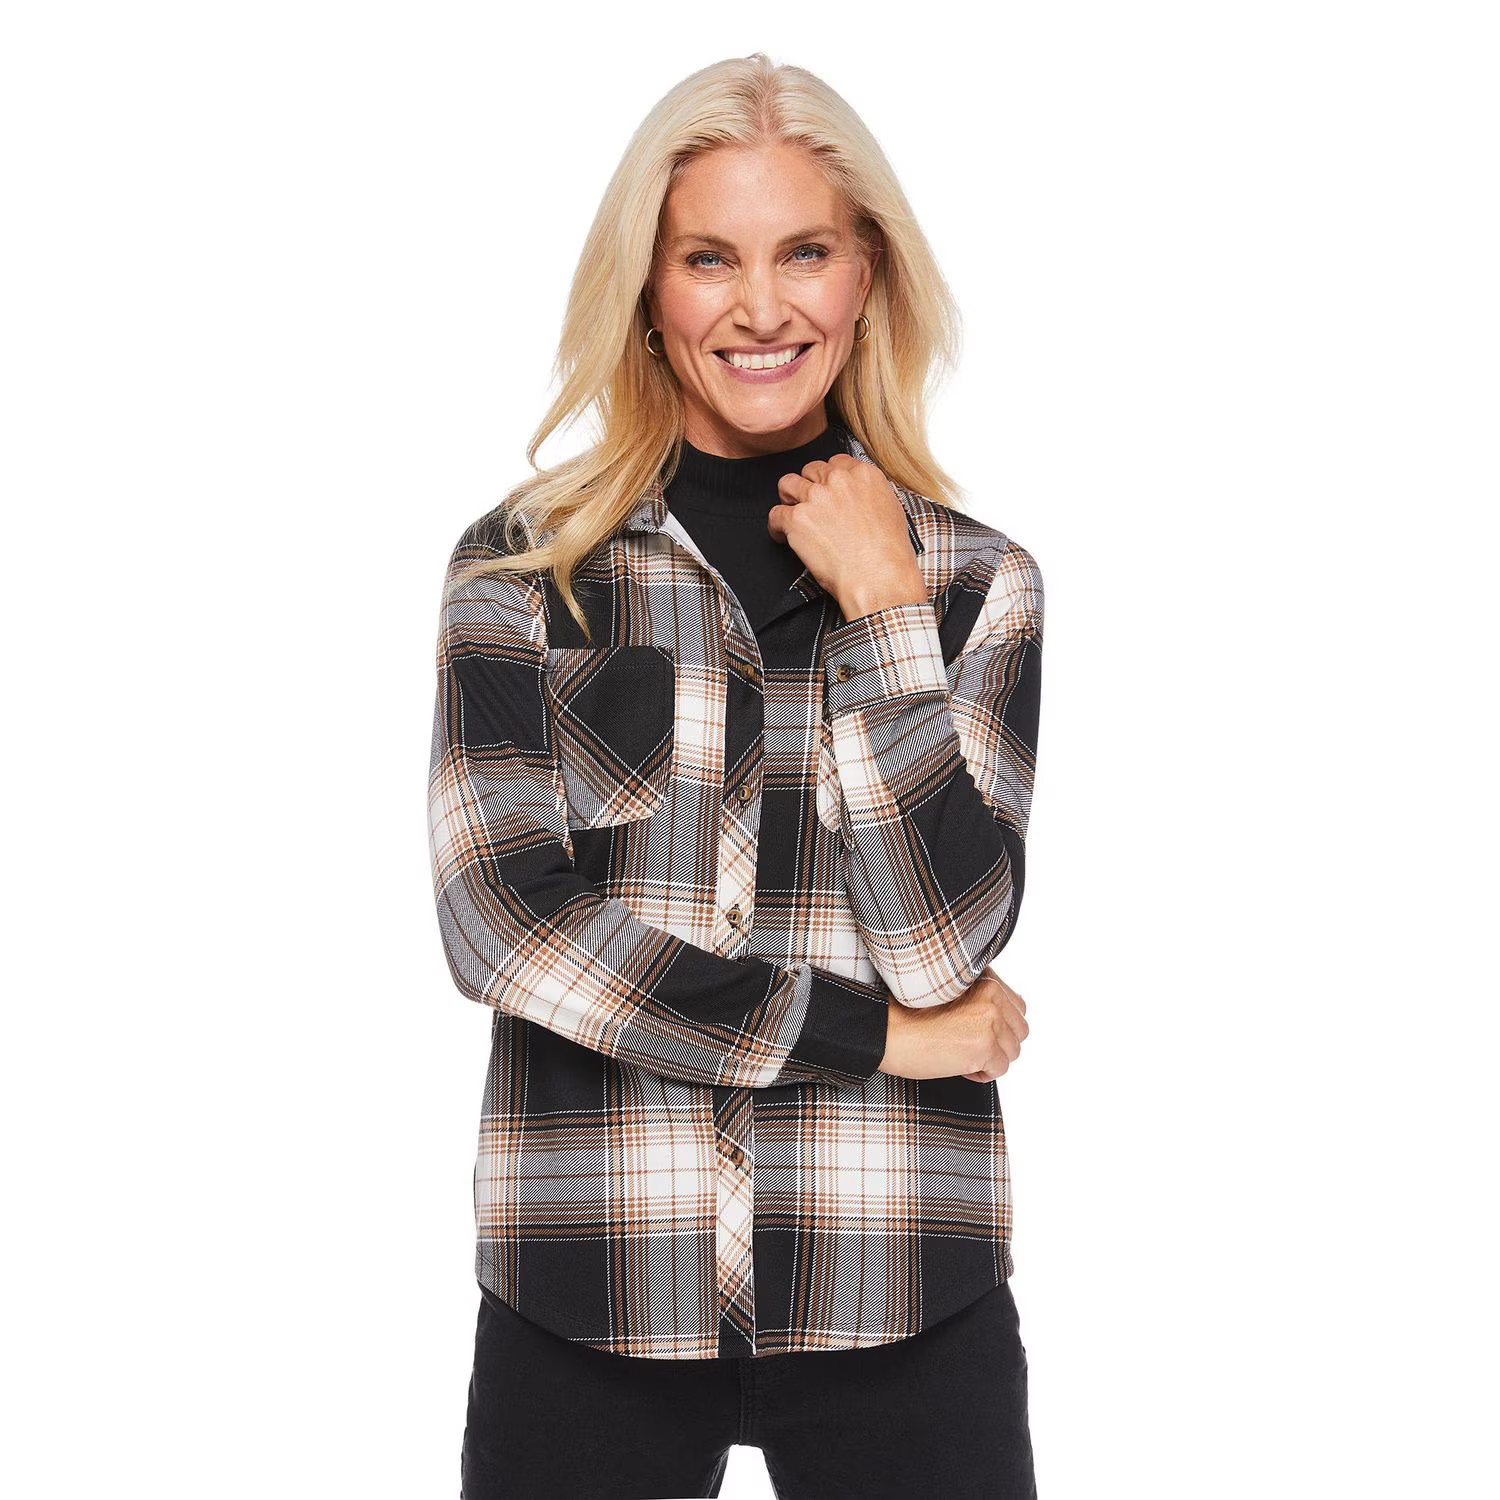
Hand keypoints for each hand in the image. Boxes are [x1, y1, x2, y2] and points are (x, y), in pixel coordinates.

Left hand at [769, 453, 926, 619]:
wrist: (878, 578)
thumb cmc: (889, 555)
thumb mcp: (893, 511)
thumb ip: (871, 495)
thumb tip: (860, 498)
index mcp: (864, 475)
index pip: (837, 463)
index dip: (828, 478)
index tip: (826, 489)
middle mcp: (838, 480)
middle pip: (811, 471)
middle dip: (809, 487)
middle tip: (810, 506)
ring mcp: (816, 498)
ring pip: (788, 484)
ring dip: (789, 498)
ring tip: (792, 514)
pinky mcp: (797, 519)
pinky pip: (775, 514)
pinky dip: (776, 526)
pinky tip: (783, 535)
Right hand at [877, 967, 1029, 1082]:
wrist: (887, 1031)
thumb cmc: (907, 1014)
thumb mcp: (948, 991)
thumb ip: (979, 996)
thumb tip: (1001, 1018)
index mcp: (984, 978)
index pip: (1016, 1005)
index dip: (999, 1024)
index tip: (976, 1030)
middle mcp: (991, 995)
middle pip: (1019, 1029)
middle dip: (999, 1043)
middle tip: (970, 1045)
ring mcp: (990, 1020)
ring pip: (1012, 1051)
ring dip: (990, 1058)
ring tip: (961, 1054)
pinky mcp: (984, 1046)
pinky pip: (1000, 1069)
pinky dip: (981, 1074)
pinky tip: (959, 1065)